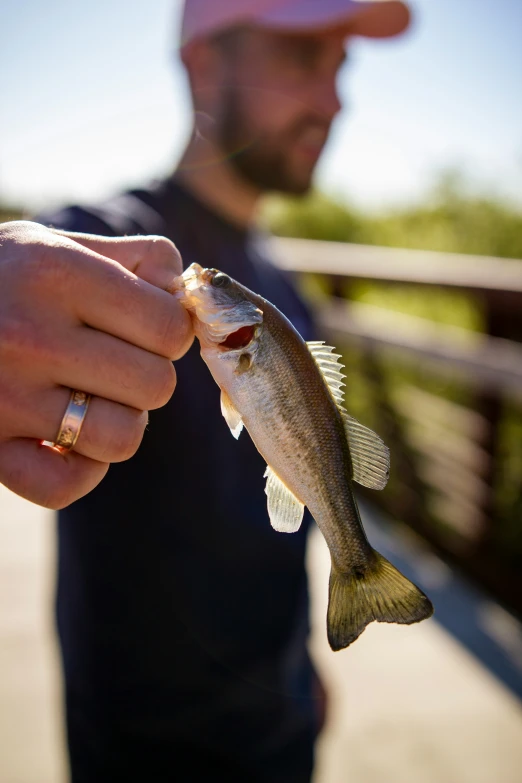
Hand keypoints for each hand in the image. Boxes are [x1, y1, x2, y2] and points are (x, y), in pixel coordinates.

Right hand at [0, 221, 192, 507]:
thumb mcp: (55, 244)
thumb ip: (133, 260)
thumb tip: (187, 297)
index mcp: (55, 273)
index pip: (170, 328)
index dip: (168, 332)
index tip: (142, 329)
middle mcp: (29, 336)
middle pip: (156, 385)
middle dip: (146, 375)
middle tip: (111, 363)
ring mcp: (3, 398)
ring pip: (122, 438)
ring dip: (120, 422)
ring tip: (90, 398)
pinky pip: (67, 486)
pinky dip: (81, 470)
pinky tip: (67, 439)